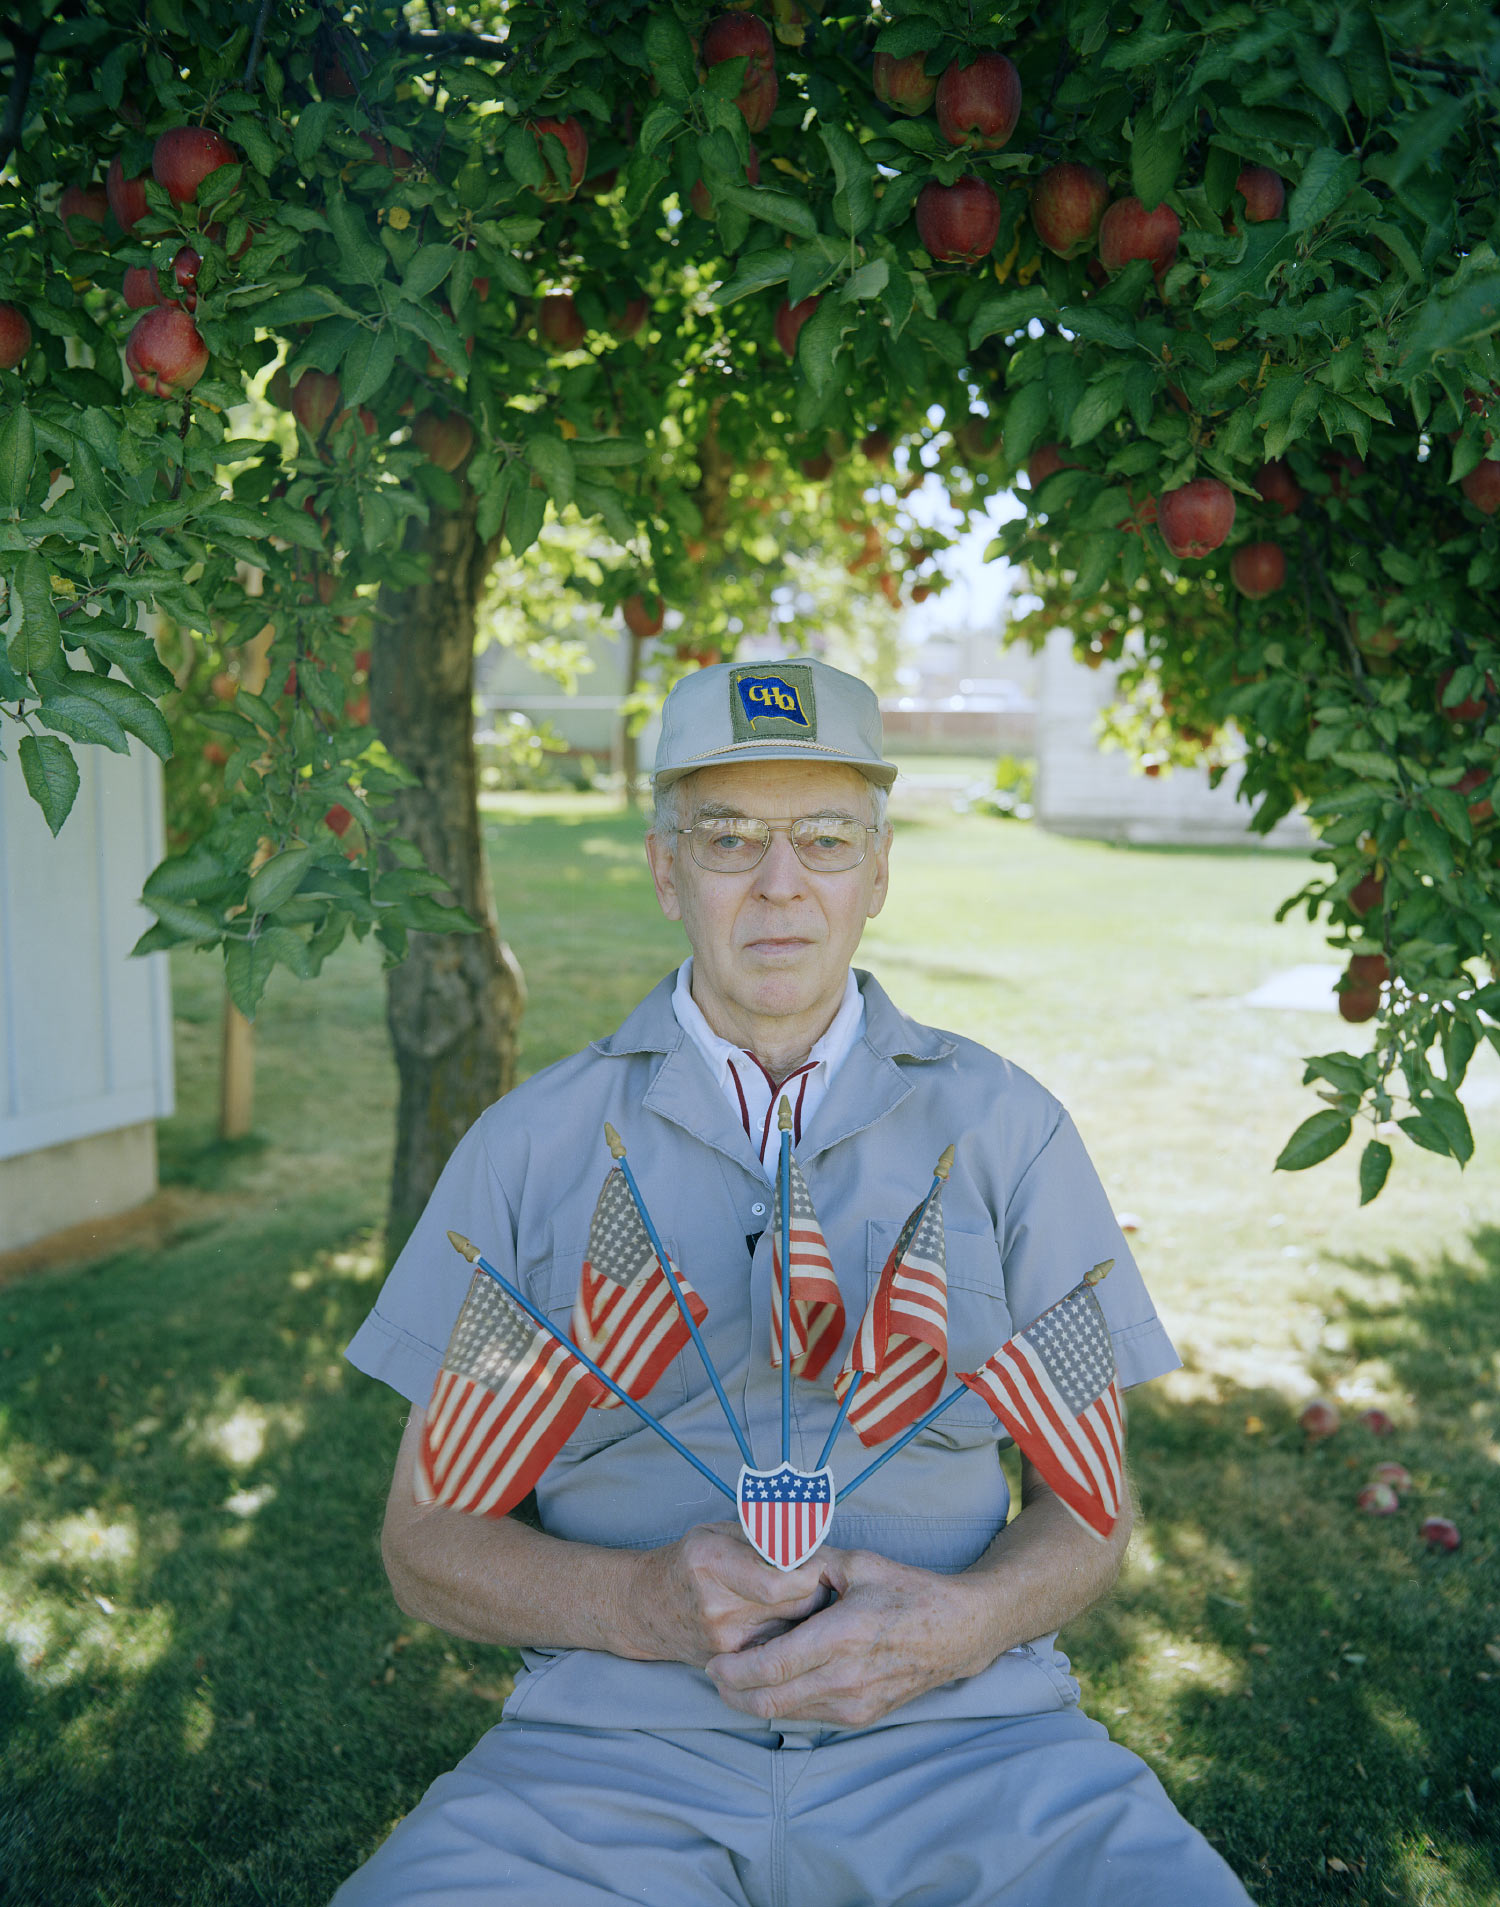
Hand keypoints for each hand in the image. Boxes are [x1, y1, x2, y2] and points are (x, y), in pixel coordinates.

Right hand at [624, 1522, 832, 1666]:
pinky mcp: (732, 1665)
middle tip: (814, 1576)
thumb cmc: (689, 1562)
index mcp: (713, 1564)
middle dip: (815, 1590)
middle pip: (797, 1607)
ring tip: (794, 1597)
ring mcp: (725, 1643)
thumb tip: (813, 1542)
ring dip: (804, 1615)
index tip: (814, 1560)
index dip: (809, 1571)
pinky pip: (779, 1650)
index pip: (782, 1583)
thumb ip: (765, 1536)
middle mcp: (719, 1608)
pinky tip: (778, 1620)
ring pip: (794, 1631)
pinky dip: (788, 1635)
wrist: (646, 1609)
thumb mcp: (720, 1533)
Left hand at [705, 1546, 990, 1727]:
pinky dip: (782, 1705)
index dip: (734, 1670)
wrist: (956, 1632)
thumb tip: (768, 1547)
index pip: (772, 1665)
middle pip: (770, 1700)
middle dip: (733, 1691)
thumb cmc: (906, 1591)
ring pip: (787, 1714)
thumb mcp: (858, 1564)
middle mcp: (846, 1678)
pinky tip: (771, 1686)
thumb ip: (810, 1558)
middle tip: (713, 1673)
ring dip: (753, 1701)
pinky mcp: (861, 1717)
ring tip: (734, 1679)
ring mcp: (855, 1704)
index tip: (712, 1660)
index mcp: (842, 1635)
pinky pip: (809, 1716)